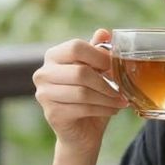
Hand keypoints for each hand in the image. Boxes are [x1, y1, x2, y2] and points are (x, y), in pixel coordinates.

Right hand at [32, 29, 127, 154]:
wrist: (82, 131)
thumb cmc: (91, 96)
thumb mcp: (96, 72)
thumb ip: (97, 52)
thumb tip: (104, 32)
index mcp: (53, 56)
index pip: (75, 47)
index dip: (99, 55)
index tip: (115, 65)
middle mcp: (43, 73)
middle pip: (80, 71)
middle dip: (106, 81)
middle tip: (122, 88)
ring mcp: (44, 95)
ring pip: (82, 92)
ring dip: (107, 97)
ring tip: (121, 100)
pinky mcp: (52, 114)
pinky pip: (83, 108)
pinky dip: (103, 109)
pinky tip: (113, 110)